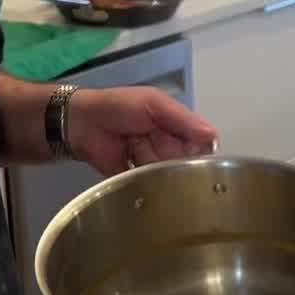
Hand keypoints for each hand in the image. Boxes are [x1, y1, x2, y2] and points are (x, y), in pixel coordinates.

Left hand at [68, 87, 217, 172]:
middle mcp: (169, 149)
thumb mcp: (153, 104)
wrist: (81, 123)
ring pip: (169, 178)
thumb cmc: (118, 107)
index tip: (189, 151)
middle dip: (174, 161)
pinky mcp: (138, 182)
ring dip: (157, 171)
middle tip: (153, 147)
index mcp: (178, 129)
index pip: (201, 145)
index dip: (199, 152)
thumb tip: (213, 136)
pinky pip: (150, 190)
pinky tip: (140, 175)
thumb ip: (182, 119)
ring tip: (138, 153)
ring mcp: (153, 167)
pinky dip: (147, 186)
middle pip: (185, 164)